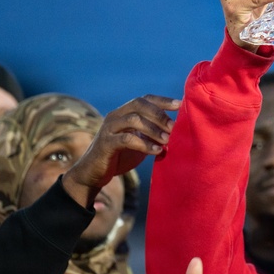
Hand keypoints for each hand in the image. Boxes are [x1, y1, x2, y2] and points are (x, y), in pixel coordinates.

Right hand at [63, 95, 179, 204]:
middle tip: (174, 127)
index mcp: (124, 113)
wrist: (94, 173)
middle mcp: (115, 116)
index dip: (162, 100)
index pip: (144, 99)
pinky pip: (127, 139)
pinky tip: (157, 151)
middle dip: (159, 114)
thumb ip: (152, 135)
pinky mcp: (105, 144)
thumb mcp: (139, 142)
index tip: (180, 104)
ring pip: (133, 120)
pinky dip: (144, 144)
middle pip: (139, 104)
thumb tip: (176, 132)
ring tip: (167, 140)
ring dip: (153, 129)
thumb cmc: (120, 156)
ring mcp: (109, 128)